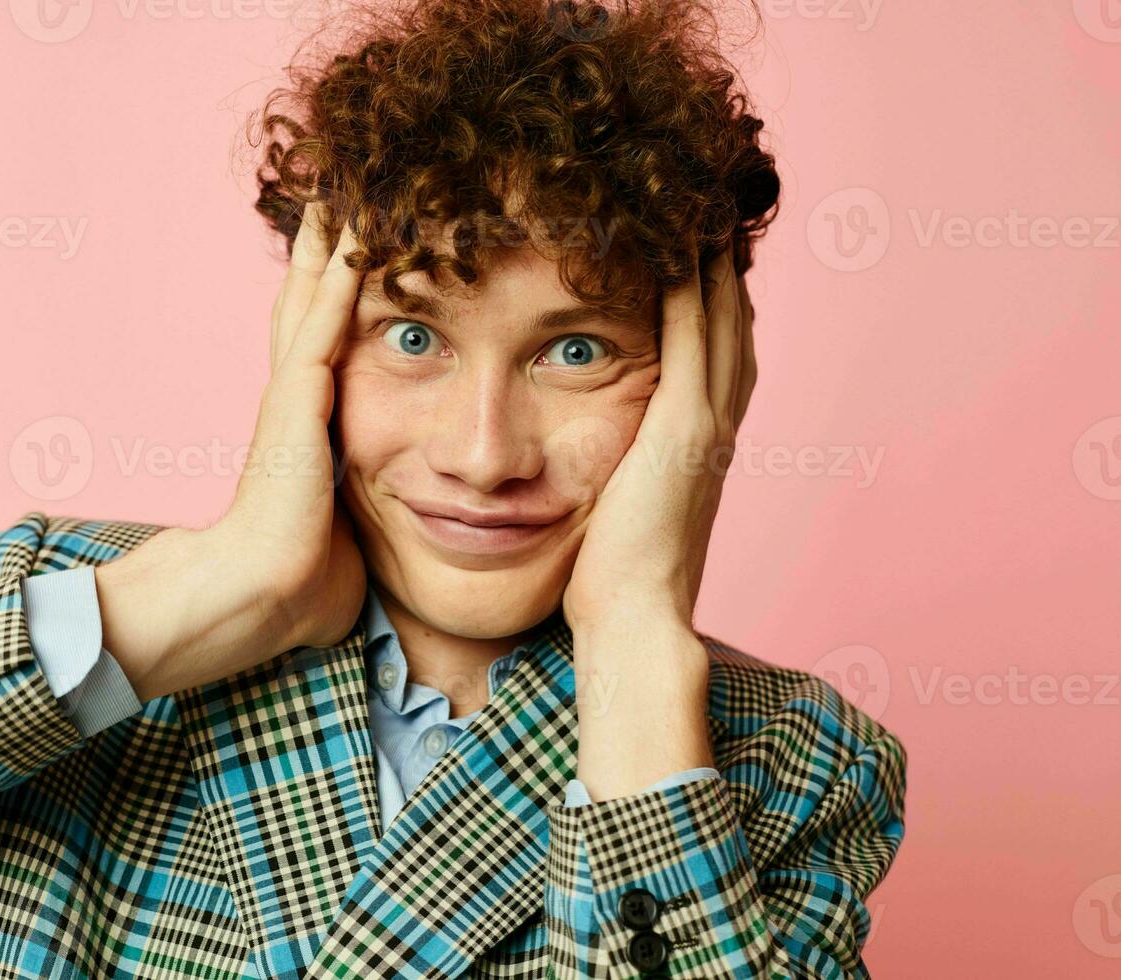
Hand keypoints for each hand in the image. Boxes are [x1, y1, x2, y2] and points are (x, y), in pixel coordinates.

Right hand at [95, 202, 365, 699]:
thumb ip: (358, 525)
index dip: (326, 299)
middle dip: (317, 249)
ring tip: (340, 187)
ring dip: (327, 243)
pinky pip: (325, 323)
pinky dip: (339, 275)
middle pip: (303, 303)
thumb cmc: (300, 583)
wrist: (260, 595)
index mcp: (303, 429)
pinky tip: (354, 230)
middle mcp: (292, 400)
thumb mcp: (343, 539)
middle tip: (331, 193)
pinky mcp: (298, 401)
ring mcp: (291, 395)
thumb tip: (376, 551)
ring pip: (311, 298)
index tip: (344, 255)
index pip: (316, 347)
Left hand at [562, 243, 754, 637]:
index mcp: (704, 443)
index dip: (718, 301)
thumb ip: (623, 470)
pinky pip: (691, 336)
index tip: (703, 253)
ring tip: (701, 207)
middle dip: (725, 267)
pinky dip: (691, 287)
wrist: (634, 618)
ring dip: (713, 260)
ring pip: (721, 319)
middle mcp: (718, 425)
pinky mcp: (685, 427)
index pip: (718, 354)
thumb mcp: (624, 508)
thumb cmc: (616, 578)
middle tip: (714, 211)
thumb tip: (600, 460)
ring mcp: (707, 423)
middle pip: (732, 324)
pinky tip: (680, 241)